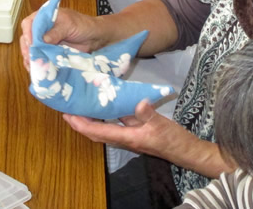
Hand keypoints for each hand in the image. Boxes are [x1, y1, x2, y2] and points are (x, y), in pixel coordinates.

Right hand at [19, 7, 104, 69]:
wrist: (95, 37)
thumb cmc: (84, 26)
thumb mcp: (70, 25)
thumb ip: (56, 31)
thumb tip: (42, 40)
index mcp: (45, 16)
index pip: (29, 23)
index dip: (28, 33)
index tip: (30, 44)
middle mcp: (42, 28)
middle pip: (27, 37)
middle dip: (27, 48)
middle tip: (30, 58)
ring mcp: (45, 41)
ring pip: (32, 49)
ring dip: (31, 57)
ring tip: (32, 66)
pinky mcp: (49, 51)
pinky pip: (40, 57)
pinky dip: (38, 63)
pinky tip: (36, 69)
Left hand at [64, 100, 232, 174]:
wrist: (185, 150)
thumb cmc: (173, 140)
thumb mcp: (162, 124)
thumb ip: (149, 114)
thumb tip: (139, 102)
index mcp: (127, 137)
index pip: (98, 132)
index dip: (82, 125)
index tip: (68, 115)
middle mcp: (124, 138)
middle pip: (95, 132)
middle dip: (80, 123)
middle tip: (67, 108)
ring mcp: (128, 135)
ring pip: (103, 128)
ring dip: (90, 120)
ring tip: (79, 105)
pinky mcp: (134, 131)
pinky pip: (114, 124)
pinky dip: (104, 116)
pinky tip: (103, 105)